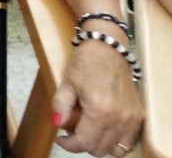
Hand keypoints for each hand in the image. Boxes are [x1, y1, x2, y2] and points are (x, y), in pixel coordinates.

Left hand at [52, 28, 143, 155]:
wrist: (108, 47)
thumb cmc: (86, 63)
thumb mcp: (67, 82)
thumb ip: (60, 106)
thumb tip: (58, 124)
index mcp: (99, 111)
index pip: (84, 143)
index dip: (69, 145)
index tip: (60, 138)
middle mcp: (119, 119)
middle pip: (100, 149)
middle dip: (83, 144)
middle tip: (73, 130)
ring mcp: (131, 119)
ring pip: (116, 149)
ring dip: (100, 144)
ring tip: (88, 129)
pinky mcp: (138, 115)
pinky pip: (129, 141)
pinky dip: (116, 140)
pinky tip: (104, 128)